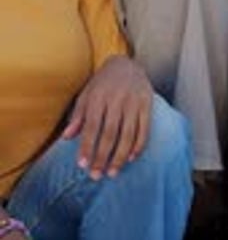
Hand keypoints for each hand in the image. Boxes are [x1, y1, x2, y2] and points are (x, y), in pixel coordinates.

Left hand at [62, 56, 152, 179]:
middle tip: (96, 176)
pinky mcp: (147, 104)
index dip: (87, 147)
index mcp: (98, 97)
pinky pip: (145, 129)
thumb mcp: (86, 95)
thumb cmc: (102, 83)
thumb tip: (67, 137)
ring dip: (120, 156)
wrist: (127, 64)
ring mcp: (134, 102)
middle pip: (110, 134)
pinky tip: (131, 158)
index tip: (82, 166)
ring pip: (128, 135)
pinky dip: (138, 145)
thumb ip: (78, 116)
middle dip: (102, 157)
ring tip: (113, 172)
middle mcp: (117, 99)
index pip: (92, 127)